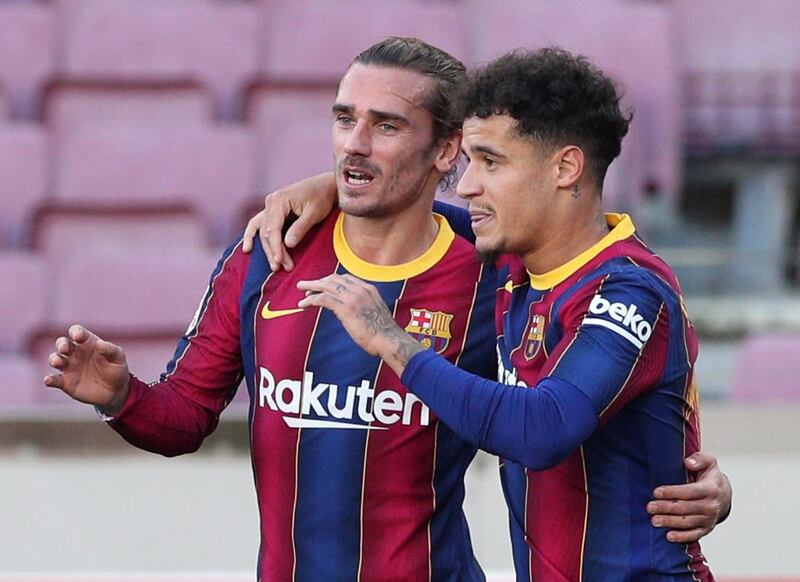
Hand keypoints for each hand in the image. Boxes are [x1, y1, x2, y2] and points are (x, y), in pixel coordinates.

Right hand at [43, 324, 130, 414]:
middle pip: (62, 344)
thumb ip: (111, 349)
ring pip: (55, 359)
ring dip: (54, 359)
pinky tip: (48, 380)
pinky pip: (54, 379)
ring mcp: (69, 367)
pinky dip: (49, 379)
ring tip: (58, 362)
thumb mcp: (118, 358)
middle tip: (64, 349)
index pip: (77, 332)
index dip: (76, 332)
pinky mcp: (66, 382)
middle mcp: (75, 353)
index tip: (78, 336)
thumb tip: (100, 343)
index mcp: (88, 343)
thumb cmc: (116, 369)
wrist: (115, 391)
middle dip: (61, 344)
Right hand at [241, 172, 337, 270]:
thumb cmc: (322, 197)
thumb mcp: (314, 213)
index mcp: (279, 200)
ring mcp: (270, 206)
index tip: (281, 261)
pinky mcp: (273, 210)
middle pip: (267, 232)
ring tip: (274, 265)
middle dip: (274, 251)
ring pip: (263, 231)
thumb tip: (287, 244)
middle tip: (283, 267)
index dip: (276, 247)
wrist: (326, 185)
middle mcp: (270, 202)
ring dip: (268, 249)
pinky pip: (258, 224)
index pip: (273, 229)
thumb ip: (300, 228)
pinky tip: (247, 249)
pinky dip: (252, 236)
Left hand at [297, 274, 422, 374]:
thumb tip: (355, 310)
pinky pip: (324, 298)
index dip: (331, 280)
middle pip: (334, 279)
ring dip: (312, 286)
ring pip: (327, 286)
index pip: (346, 278)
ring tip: (301, 289)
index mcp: (369, 289)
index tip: (322, 285)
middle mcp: (361, 289)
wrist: (388, 339)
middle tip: (306, 285)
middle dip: (319, 281)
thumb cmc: (383, 332)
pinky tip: (304, 304)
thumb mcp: (376, 311)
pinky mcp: (346, 308)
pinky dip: (311, 300)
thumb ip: (365, 306)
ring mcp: (353, 298)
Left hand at [647, 452, 731, 542]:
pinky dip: (682, 537)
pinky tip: (668, 536)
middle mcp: (711, 506)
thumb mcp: (708, 462)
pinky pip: (694, 535)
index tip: (656, 492)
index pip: (689, 491)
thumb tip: (688, 462)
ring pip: (687, 522)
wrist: (723, 494)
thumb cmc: (710, 476)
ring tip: (654, 521)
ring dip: (670, 522)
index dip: (672, 492)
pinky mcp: (706, 529)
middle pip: (685, 508)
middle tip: (649, 507)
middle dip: (666, 508)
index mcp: (711, 489)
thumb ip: (699, 459)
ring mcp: (709, 519)